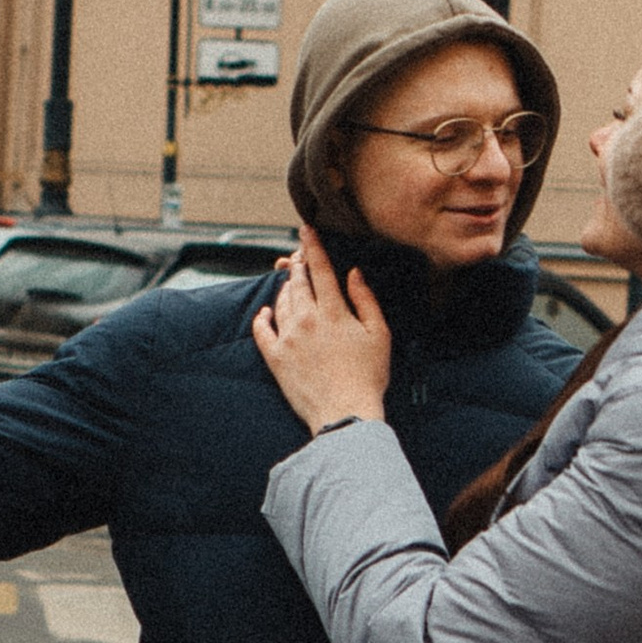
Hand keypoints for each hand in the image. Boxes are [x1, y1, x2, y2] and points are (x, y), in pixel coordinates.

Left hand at [252, 224, 392, 434]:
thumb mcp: (379, 334)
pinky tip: (265, 312)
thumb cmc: (368, 376)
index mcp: (333, 312)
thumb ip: (365, 300)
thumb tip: (353, 273)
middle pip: (297, 283)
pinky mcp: (275, 358)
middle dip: (297, 266)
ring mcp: (288, 338)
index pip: (321, 270)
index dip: (313, 247)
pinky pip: (262, 331)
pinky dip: (262, 317)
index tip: (305, 230)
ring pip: (280, 302)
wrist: (345, 413)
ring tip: (289, 284)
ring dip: (284, 289)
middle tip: (297, 259)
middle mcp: (307, 320)